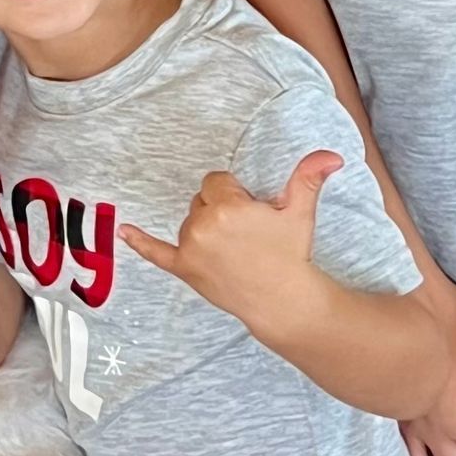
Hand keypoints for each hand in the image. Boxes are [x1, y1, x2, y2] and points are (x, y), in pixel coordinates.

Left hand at [119, 153, 340, 334]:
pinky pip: (155, 252)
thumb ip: (309, 177)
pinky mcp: (183, 268)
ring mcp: (190, 248)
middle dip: (221, 210)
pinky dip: (140, 242)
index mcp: (227, 206)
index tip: (252, 213)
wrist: (282, 301)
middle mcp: (202, 225)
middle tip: (247, 234)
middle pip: (202, 199)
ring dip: (206, 228)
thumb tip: (331, 155)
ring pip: (189, 221)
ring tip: (235, 249)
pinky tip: (124, 231)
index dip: (236, 195)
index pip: (217, 181)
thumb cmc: (291, 254)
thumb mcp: (300, 213)